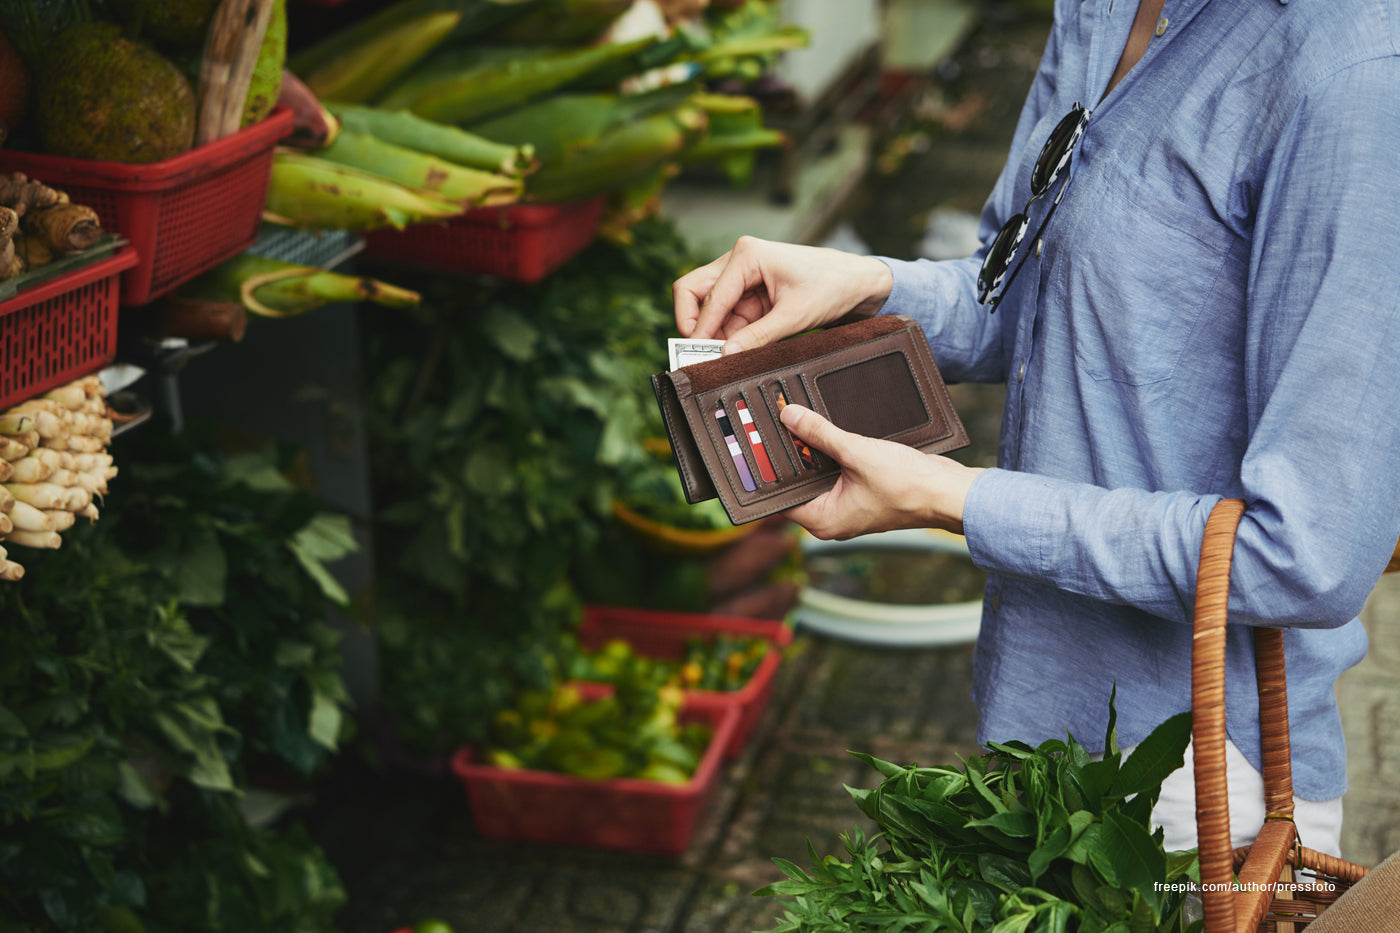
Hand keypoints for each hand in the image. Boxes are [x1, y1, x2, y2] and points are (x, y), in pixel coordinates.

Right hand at [673, 236, 892, 354]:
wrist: (858, 283)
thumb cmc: (832, 286)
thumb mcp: (795, 316)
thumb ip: (758, 337)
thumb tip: (726, 354)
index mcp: (747, 255)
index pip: (708, 295)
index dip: (700, 328)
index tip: (697, 355)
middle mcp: (739, 260)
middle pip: (694, 291)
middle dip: (696, 324)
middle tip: (700, 353)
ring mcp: (743, 277)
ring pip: (710, 307)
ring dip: (716, 333)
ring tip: (727, 357)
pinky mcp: (751, 293)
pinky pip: (729, 316)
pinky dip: (731, 334)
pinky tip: (740, 349)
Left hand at [777, 404, 982, 538]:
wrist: (948, 492)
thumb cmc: (908, 486)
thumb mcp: (857, 452)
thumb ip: (820, 434)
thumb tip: (790, 416)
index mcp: (823, 520)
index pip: (778, 498)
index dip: (765, 472)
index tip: (752, 446)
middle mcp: (831, 517)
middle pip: (797, 483)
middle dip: (788, 455)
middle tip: (770, 426)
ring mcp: (847, 504)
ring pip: (817, 474)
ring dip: (810, 450)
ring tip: (793, 421)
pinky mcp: (862, 491)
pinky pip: (836, 470)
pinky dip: (829, 451)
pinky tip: (823, 428)